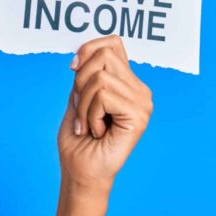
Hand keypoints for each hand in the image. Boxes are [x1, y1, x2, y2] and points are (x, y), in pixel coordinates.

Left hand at [58, 34, 153, 194]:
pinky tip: (98, 132)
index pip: (112, 43)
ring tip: (88, 124)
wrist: (81, 172)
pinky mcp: (139, 115)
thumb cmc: (77, 140)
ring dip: (82, 105)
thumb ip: (84, 75)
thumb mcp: (76, 99)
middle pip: (103, 56)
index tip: (72, 69)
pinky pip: (102, 96)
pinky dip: (89, 114)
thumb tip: (83, 53)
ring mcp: (143, 101)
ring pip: (99, 78)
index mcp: (126, 82)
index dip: (87, 50)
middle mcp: (139, 89)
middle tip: (81, 110)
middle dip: (79, 82)